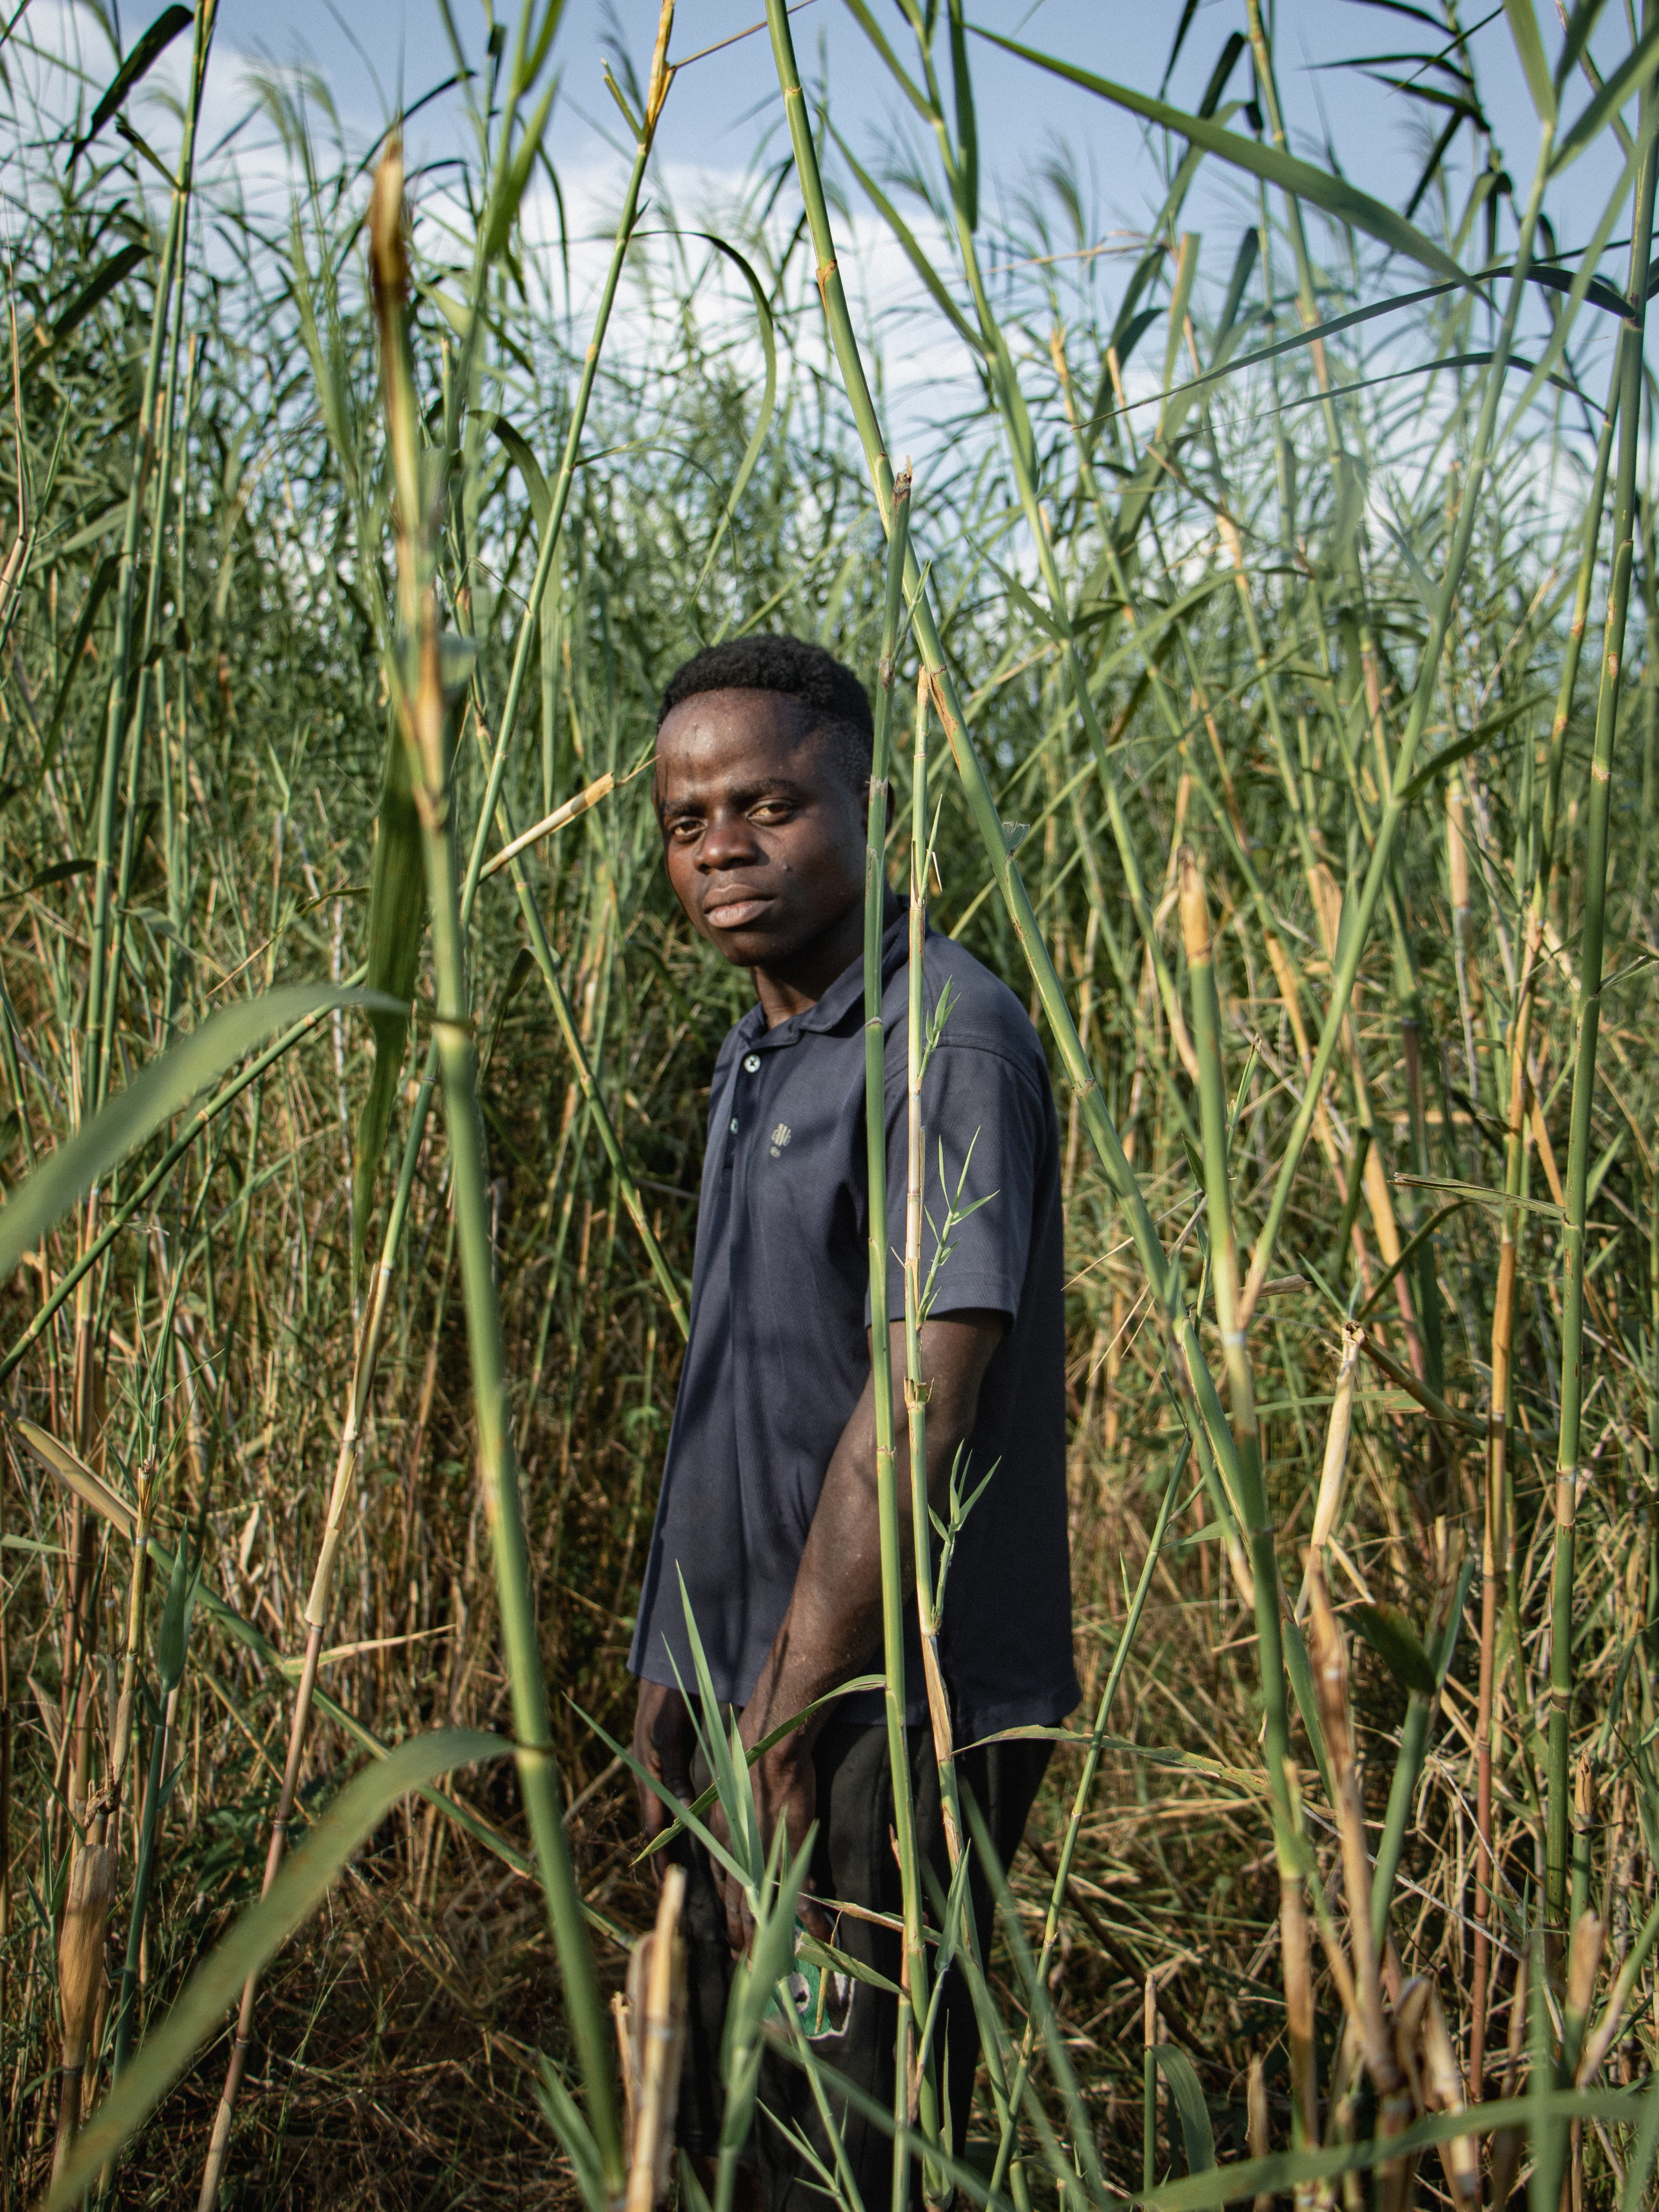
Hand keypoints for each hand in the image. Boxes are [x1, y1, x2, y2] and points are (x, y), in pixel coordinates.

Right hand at [632, 1679, 693, 1877]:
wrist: (668, 1670)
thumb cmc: (667, 1703)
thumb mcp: (669, 1740)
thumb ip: (675, 1775)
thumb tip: (683, 1814)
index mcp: (646, 1778)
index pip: (654, 1829)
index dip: (661, 1857)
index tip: (669, 1886)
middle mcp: (650, 1780)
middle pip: (658, 1829)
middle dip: (666, 1859)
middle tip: (678, 1890)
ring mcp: (658, 1772)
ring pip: (666, 1817)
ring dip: (674, 1843)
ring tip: (688, 1871)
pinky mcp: (668, 1762)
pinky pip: (673, 1800)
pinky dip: (680, 1820)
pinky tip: (693, 1830)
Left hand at [707, 1734, 829, 1955]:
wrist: (770, 1750)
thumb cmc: (749, 1760)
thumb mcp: (730, 1793)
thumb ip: (733, 1816)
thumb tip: (738, 1821)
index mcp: (721, 1841)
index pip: (723, 1887)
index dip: (729, 1911)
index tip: (733, 1928)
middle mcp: (737, 1857)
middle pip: (738, 1909)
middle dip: (742, 1938)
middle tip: (747, 1962)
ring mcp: (763, 1860)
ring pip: (765, 1911)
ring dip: (770, 1939)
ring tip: (774, 1964)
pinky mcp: (790, 1857)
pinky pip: (800, 1898)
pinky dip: (811, 1920)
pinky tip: (820, 1936)